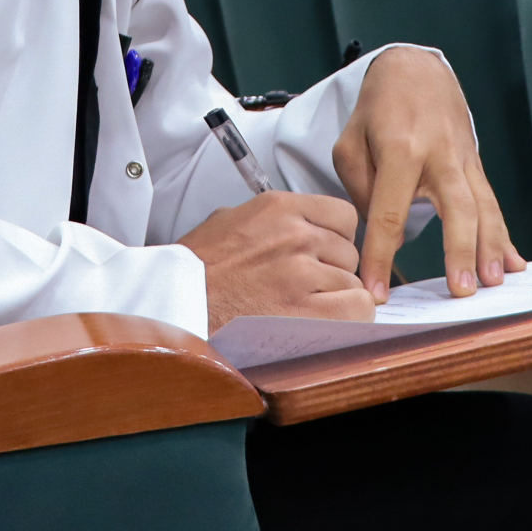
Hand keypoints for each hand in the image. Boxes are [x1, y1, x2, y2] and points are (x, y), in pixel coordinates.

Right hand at [181, 192, 370, 331]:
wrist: (175, 303)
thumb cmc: (196, 268)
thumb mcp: (229, 220)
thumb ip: (271, 219)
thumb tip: (294, 223)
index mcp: (279, 209)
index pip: (344, 216)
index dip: (337, 238)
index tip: (326, 252)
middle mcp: (297, 236)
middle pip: (349, 252)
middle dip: (334, 271)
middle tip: (307, 286)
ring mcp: (302, 273)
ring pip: (353, 283)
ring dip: (335, 298)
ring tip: (303, 307)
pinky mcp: (304, 311)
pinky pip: (356, 309)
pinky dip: (349, 317)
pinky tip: (325, 321)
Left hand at [333, 44, 525, 303]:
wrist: (416, 69)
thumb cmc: (377, 110)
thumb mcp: (350, 143)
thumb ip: (363, 190)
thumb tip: (384, 236)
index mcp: (400, 149)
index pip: (388, 212)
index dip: (381, 256)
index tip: (377, 292)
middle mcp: (439, 155)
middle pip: (456, 207)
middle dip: (461, 250)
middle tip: (462, 290)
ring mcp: (464, 160)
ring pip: (484, 207)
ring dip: (491, 247)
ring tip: (493, 284)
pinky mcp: (476, 166)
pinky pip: (492, 204)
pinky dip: (504, 236)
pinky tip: (513, 264)